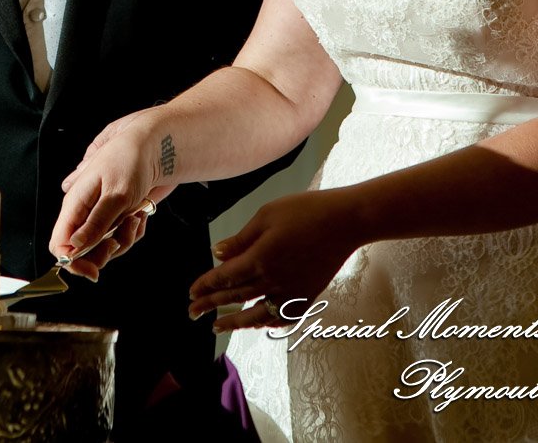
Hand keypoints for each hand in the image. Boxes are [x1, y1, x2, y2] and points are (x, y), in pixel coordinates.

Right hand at [51, 112, 173, 280]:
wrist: (157, 147)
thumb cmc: (131, 162)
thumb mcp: (115, 196)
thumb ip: (95, 224)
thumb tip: (73, 247)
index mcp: (75, 204)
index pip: (60, 243)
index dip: (71, 262)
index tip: (92, 272)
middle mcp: (85, 210)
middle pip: (83, 250)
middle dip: (103, 252)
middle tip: (118, 241)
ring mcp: (102, 213)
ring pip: (106, 246)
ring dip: (124, 238)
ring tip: (134, 217)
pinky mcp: (118, 214)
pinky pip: (123, 236)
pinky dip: (134, 230)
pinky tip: (140, 213)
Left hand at [188, 189, 360, 331]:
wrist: (346, 221)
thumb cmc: (305, 211)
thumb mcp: (266, 215)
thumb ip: (241, 239)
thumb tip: (217, 254)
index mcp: (259, 258)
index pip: (225, 277)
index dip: (206, 285)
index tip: (191, 293)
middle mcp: (273, 280)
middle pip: (236, 296)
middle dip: (211, 304)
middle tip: (192, 312)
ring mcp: (292, 292)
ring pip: (257, 314)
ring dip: (235, 322)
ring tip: (217, 326)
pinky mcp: (308, 296)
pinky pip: (283, 317)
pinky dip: (268, 322)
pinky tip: (259, 323)